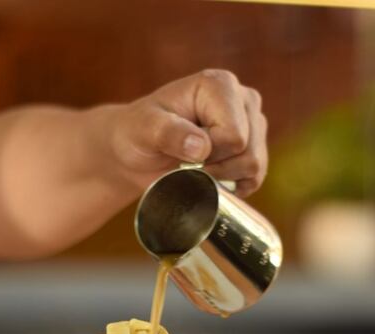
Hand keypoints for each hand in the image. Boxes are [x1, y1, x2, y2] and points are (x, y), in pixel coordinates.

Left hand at [109, 69, 267, 197]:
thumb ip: (169, 133)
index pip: (233, 136)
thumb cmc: (138, 133)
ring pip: (255, 167)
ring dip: (223, 179)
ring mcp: (253, 123)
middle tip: (186, 164)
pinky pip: (256, 178)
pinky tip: (211, 181)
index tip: (182, 154)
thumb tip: (202, 147)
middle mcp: (243, 99)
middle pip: (248, 152)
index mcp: (220, 85)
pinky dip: (233, 187)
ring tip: (197, 170)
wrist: (137, 151)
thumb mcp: (144, 130)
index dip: (209, 155)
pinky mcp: (255, 147)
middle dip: (215, 168)